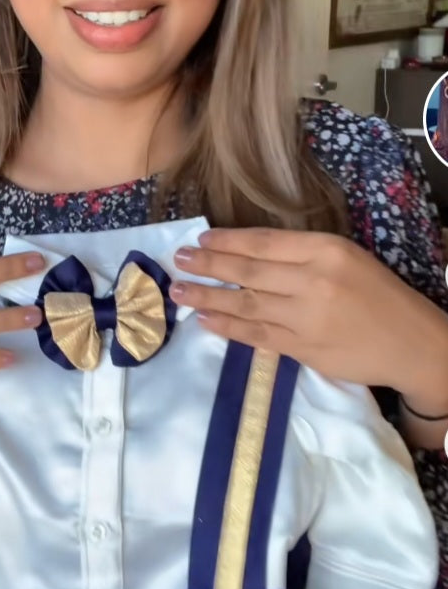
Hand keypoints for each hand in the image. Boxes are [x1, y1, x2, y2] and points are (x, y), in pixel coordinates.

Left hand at [169, 228, 447, 400]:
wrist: (410, 343)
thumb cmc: (377, 294)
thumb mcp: (346, 257)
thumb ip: (301, 254)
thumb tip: (247, 252)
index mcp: (325, 250)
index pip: (264, 242)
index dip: (227, 241)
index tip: (200, 239)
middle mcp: (313, 280)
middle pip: (247, 270)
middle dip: (207, 265)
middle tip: (178, 260)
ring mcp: (305, 317)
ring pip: (245, 303)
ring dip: (207, 297)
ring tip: (179, 292)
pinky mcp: (302, 349)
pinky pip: (256, 335)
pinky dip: (227, 327)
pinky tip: (205, 320)